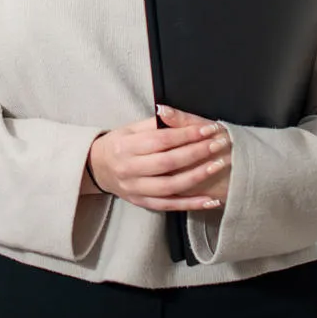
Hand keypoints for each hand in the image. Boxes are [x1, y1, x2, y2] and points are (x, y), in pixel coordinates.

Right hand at [87, 110, 230, 211]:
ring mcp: (135, 189)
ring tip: (218, 166)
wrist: (98, 169)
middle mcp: (129, 169)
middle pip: (168, 162)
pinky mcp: (142, 203)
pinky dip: (192, 204)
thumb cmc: (119, 145)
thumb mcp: (130, 128)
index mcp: (125, 146)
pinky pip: (170, 206)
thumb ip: (153, 123)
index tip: (208, 129)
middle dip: (196, 153)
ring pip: (170, 187)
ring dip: (197, 177)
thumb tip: (170, 112)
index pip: (161, 140)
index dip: (186, 134)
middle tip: (218, 144)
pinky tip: (212, 200)